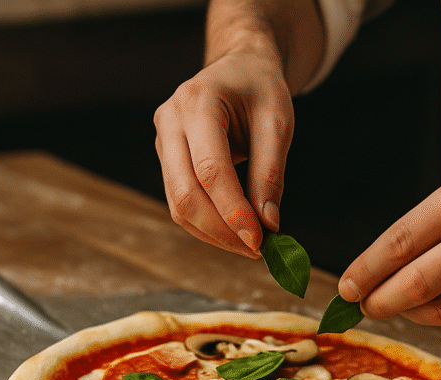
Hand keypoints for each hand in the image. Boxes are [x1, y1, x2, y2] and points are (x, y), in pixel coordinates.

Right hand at [154, 51, 293, 257]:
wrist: (238, 69)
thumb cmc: (260, 89)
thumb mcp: (277, 122)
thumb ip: (270, 173)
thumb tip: (268, 224)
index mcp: (197, 102)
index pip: (210, 170)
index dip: (233, 211)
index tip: (260, 240)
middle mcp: (170, 121)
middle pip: (185, 193)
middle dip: (221, 230)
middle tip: (258, 250)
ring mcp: (163, 141)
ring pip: (178, 204)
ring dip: (214, 233)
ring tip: (251, 245)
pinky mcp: (167, 159)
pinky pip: (180, 202)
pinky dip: (207, 224)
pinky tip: (235, 232)